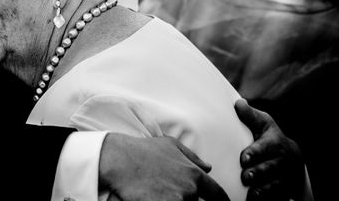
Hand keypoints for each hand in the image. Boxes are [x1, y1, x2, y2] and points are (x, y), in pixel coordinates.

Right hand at [99, 133, 229, 200]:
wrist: (120, 159)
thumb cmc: (143, 150)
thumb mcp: (169, 144)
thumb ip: (192, 156)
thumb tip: (209, 167)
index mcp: (194, 174)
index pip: (218, 195)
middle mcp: (189, 190)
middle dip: (184, 198)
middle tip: (166, 188)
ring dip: (172, 200)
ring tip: (156, 191)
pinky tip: (152, 197)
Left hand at [235, 99, 307, 200]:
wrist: (292, 158)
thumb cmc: (270, 137)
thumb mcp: (263, 124)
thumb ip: (250, 116)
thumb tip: (238, 104)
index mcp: (276, 142)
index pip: (266, 147)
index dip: (255, 153)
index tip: (244, 158)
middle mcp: (282, 160)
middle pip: (270, 168)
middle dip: (258, 172)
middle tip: (245, 176)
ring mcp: (285, 176)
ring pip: (274, 184)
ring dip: (263, 188)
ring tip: (251, 192)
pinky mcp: (284, 189)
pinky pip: (277, 195)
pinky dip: (268, 198)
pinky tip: (256, 200)